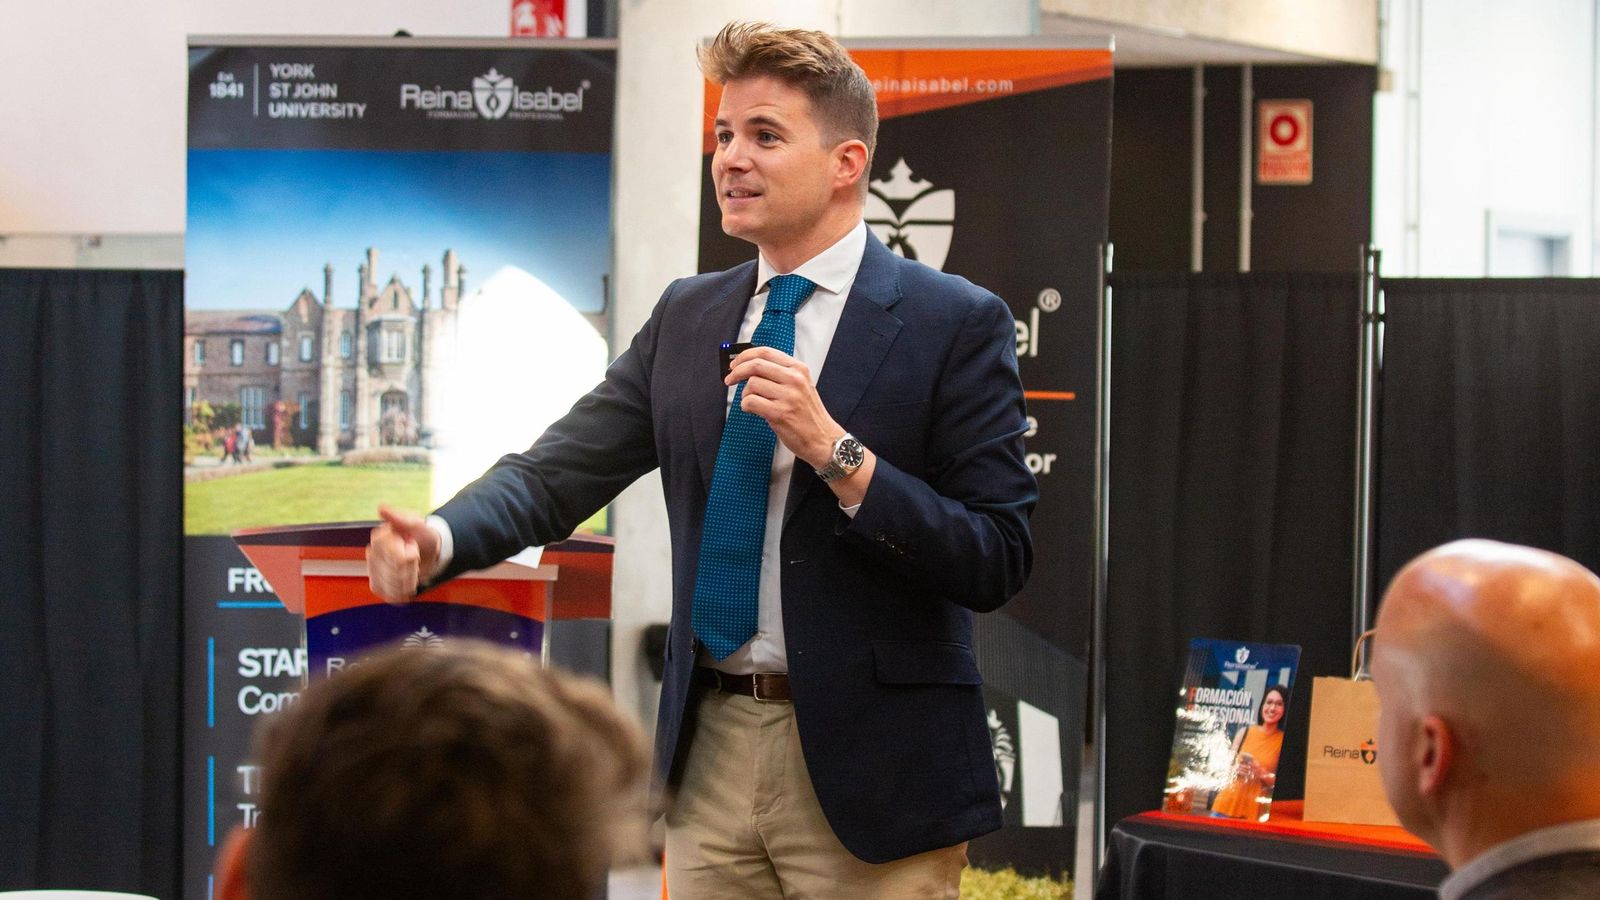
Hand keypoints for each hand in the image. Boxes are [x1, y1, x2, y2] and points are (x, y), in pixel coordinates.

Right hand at [366, 505, 439, 604]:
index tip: (413, 547)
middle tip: (415, 558)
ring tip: (412, 568)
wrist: (427, 551)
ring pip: (393, 585)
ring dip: (409, 579)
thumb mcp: (418, 524)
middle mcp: (372, 554)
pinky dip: (403, 591)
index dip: (410, 555)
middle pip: (395, 572)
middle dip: (411, 567)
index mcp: (379, 537)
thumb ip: (401, 517)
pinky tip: (408, 582)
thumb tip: (381, 508)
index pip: (396, 557)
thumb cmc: (423, 536)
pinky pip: (390, 594)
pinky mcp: (377, 585)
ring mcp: (373, 571)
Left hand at [726, 346, 838, 466]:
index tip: (735, 363)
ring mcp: (788, 396)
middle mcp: (794, 379)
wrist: (823, 439)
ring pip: (751, 384)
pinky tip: (752, 410)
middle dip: (737, 371)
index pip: (766, 352)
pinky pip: (750, 402)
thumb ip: (780, 374)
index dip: (745, 356)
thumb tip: (750, 367)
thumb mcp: (801, 386)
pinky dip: (746, 406)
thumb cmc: (809, 415)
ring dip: (744, 394)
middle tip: (730, 379)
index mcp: (799, 369)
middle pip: (755, 364)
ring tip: (752, 402)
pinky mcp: (780, 413)